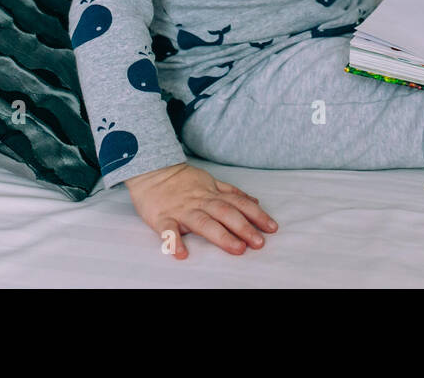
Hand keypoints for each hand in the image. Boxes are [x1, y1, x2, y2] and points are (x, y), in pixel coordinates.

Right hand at [125, 162, 276, 258]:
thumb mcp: (210, 181)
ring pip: (204, 222)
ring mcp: (181, 210)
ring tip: (237, 249)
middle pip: (226, 213)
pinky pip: (168, 230)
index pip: (239, 204)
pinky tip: (181, 253)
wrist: (151, 170)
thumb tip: (254, 201)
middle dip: (245, 228)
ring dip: (222, 236)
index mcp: (212, 194)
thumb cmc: (182, 180)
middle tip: (260, 243)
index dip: (256, 215)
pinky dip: (174, 241)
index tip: (272, 228)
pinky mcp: (162, 218)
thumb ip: (232, 192)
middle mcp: (200, 202)